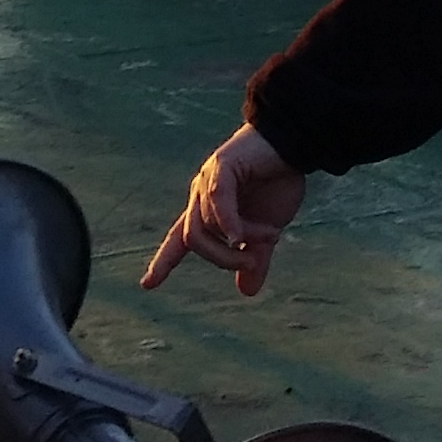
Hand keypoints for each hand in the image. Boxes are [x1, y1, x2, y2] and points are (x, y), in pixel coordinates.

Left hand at [140, 124, 308, 297]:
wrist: (294, 149)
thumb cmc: (278, 184)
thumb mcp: (266, 232)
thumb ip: (255, 259)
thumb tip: (247, 292)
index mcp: (207, 212)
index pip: (179, 241)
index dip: (163, 263)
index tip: (147, 284)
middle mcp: (200, 197)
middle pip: (193, 240)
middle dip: (222, 259)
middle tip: (253, 261)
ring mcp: (207, 181)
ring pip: (205, 225)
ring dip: (239, 240)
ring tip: (271, 236)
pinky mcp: (220, 167)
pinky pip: (216, 201)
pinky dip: (229, 224)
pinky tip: (242, 236)